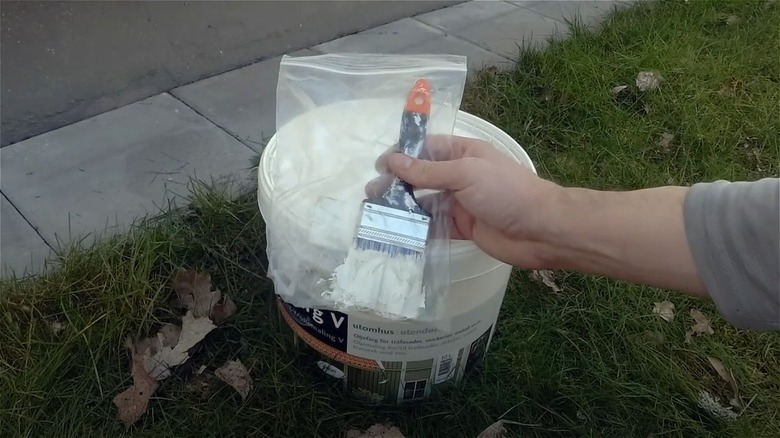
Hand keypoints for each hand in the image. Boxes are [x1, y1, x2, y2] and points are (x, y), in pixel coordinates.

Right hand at [367, 135, 563, 268]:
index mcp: (463, 154)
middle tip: (372, 194)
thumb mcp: (465, 173)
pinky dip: (417, 231)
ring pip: (424, 203)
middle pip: (421, 177)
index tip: (380, 166)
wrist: (541, 229)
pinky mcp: (462, 229)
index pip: (426, 149)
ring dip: (403, 208)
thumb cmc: (506, 191)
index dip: (402, 155)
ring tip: (378, 215)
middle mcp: (459, 177)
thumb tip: (393, 160)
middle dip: (397, 183)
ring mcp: (460, 204)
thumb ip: (428, 170)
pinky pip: (434, 228)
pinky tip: (397, 234)